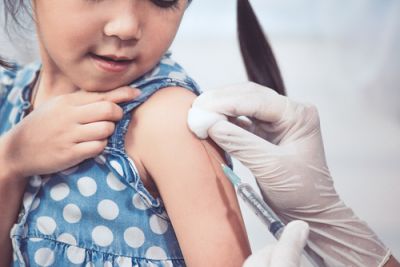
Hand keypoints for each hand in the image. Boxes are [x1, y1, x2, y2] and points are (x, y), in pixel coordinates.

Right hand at [3, 86, 139, 177]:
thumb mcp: (58, 106)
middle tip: (115, 118)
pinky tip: (92, 145)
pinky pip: (97, 147)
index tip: (137, 93)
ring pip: (106, 129)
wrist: (17, 150)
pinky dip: (100, 146)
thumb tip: (111, 95)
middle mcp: (69, 116)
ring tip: (99, 133)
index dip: (124, 94)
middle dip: (118, 114)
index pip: (102, 95)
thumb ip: (81, 100)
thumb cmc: (43, 125)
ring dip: (108, 132)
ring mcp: (69, 135)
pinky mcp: (70, 153)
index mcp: (68, 102)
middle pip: (109, 110)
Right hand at [188, 82, 389, 265]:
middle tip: (195, 108)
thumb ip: (240, 143)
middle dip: (221, 101)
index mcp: (298, 115)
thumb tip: (210, 124)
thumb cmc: (301, 192)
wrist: (310, 213)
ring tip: (199, 113)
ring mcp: (277, 122)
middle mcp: (289, 113)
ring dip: (221, 108)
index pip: (256, 100)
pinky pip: (242, 121)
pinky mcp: (266, 133)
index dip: (226, 103)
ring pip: (243, 105)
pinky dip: (225, 121)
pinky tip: (210, 123)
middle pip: (249, 96)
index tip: (201, 109)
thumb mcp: (270, 167)